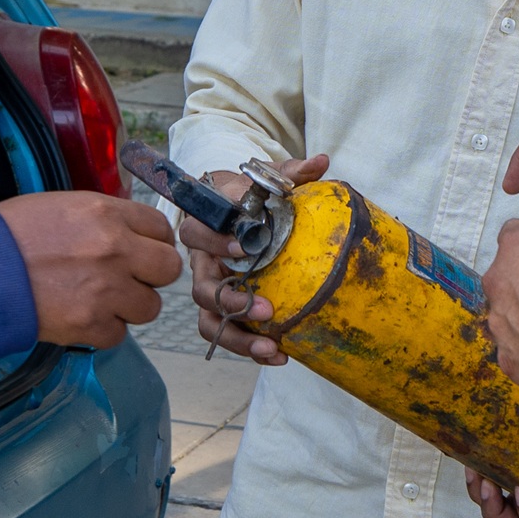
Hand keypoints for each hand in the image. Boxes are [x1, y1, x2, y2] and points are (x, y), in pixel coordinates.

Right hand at [0, 191, 180, 347]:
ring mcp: (105, 289)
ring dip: (127, 307)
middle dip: (150, 275)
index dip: (152, 242)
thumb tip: (132, 234)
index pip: (161, 228)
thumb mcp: (63, 206)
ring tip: (96, 299)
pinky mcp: (91, 324)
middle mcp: (114, 249)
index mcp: (107, 214)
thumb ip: (105, 219)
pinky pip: (119, 334)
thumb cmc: (11, 235)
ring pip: (149, 307)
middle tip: (126, 278)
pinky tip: (78, 316)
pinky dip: (102, 330)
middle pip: (168, 268)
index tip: (141, 251)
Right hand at [183, 155, 328, 364]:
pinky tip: (280, 355)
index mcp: (208, 226)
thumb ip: (289, 171)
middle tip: (266, 309)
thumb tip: (320, 162)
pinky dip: (250, 347)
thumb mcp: (266, 177)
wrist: (235, 208)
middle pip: (201, 288)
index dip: (217, 243)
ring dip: (239, 337)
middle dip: (232, 301)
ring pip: (211, 319)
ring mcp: (212, 287)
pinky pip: (227, 332)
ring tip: (271, 347)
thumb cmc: (248, 193)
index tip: (245, 248)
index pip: (198, 233)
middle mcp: (203, 261)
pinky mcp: (224, 308)